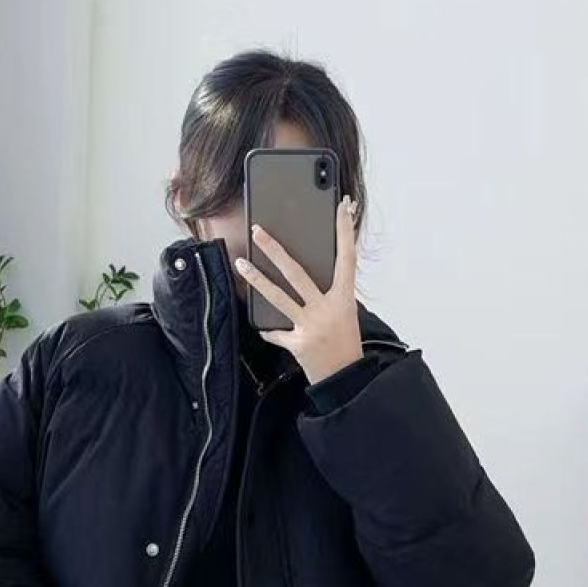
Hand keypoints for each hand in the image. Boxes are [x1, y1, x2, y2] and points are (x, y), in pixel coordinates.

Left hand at [233, 193, 362, 386]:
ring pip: (278, 297)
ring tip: (240, 263)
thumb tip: (310, 276)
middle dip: (275, 250)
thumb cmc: (345, 344)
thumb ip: (331, 293)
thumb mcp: (345, 314)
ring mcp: (311, 325)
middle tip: (259, 232)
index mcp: (344, 298)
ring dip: (257, 279)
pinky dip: (270, 330)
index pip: (347, 257)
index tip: (342, 207)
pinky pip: (276, 332)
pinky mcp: (298, 343)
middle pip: (297, 273)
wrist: (345, 379)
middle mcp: (327, 308)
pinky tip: (264, 328)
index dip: (345, 231)